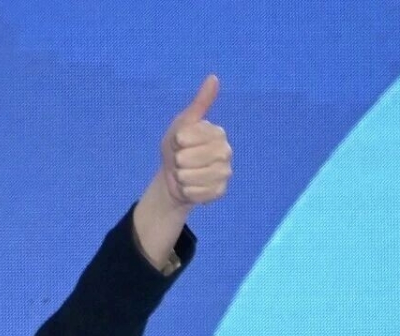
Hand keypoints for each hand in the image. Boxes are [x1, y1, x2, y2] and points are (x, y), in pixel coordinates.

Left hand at [159, 75, 231, 206]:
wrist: (173, 178)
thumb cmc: (178, 148)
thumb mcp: (182, 124)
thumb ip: (199, 104)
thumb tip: (213, 78)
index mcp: (217, 132)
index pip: (187, 138)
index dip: (177, 142)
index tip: (179, 143)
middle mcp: (225, 151)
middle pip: (189, 158)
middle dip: (178, 161)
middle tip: (181, 160)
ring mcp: (224, 172)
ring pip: (193, 177)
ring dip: (182, 177)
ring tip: (185, 173)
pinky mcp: (220, 191)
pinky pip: (197, 193)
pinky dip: (187, 191)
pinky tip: (190, 186)